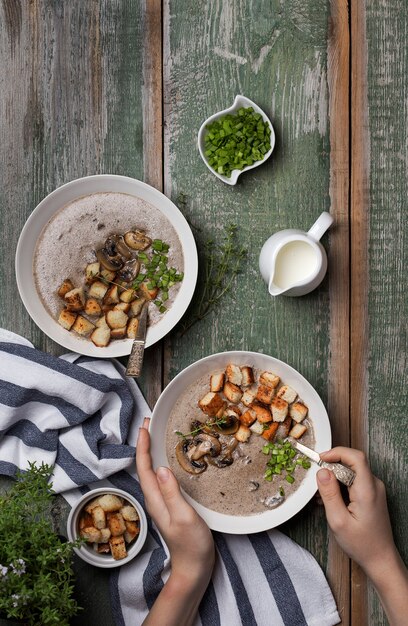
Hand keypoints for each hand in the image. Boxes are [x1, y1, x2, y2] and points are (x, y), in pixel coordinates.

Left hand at [136, 418, 214, 584]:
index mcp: (155, 500)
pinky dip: (160, 463)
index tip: (145, 426)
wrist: (193, 569)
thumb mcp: (184, 517)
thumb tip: (160, 468)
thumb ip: (171, 493)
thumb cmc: (191, 545)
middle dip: (144, 444)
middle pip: (144, 467)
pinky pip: (160, 479)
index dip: (143, 445)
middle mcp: (154, 499)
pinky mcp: (169, 506)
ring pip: (151, 472)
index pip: (144, 467)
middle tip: (149, 423)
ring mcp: (161, 503)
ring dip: (151, 452)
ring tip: (155, 435)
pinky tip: (167, 459)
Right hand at [317, 447, 407, 625]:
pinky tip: (332, 502)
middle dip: (332, 468)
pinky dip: (340, 487)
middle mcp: (374, 485)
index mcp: (367, 489)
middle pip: (351, 463)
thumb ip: (329, 493)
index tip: (320, 459)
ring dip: (335, 479)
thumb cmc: (361, 544)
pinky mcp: (371, 495)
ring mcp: (374, 490)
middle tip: (317, 483)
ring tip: (322, 498)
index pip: (355, 457)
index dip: (336, 452)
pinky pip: (354, 482)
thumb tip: (321, 471)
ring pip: (351, 473)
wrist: (380, 559)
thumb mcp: (338, 520)